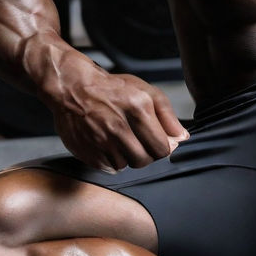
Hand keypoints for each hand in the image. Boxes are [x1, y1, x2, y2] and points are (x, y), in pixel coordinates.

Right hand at [43, 54, 188, 171]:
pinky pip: (109, 167)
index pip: (162, 148)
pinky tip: (107, 142)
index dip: (163, 147)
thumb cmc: (112, 89)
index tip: (157, 142)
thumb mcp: (145, 91)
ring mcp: (101, 140)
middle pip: (145, 160)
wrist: (73, 87)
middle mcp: (119, 126)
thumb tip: (182, 137)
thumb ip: (167, 115)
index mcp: (138, 108)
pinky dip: (111, 159)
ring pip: (126, 165)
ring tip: (119, 138)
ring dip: (127, 156)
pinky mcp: (87, 151)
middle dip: (146, 153)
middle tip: (138, 140)